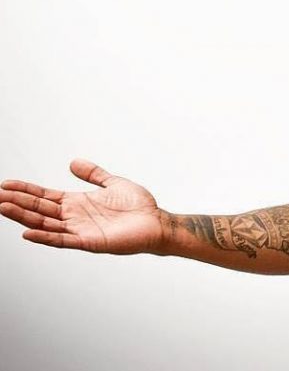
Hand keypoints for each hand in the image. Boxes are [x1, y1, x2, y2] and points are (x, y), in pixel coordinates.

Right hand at [0, 159, 163, 253]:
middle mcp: (75, 217)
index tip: (5, 185)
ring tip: (2, 207)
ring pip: (45, 223)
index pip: (45, 196)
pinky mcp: (90, 242)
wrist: (158, 223)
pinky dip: (45, 237)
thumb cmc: (138, 207)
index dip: (26, 190)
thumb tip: (74, 162)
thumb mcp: (113, 183)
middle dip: (17, 202)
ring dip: (23, 216)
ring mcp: (80, 230)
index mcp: (78, 203)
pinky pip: (63, 240)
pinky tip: (27, 232)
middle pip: (39, 208)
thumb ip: (94, 174)